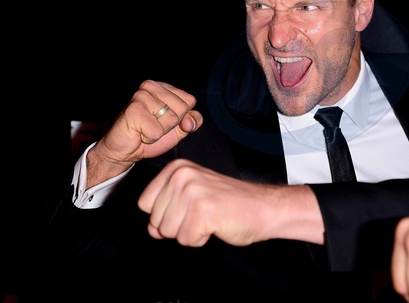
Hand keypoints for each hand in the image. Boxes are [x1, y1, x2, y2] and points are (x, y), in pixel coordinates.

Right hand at [86, 80, 202, 186]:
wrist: (125, 150)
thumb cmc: (150, 134)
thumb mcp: (178, 128)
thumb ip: (193, 121)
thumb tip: (189, 122)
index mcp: (163, 87)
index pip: (190, 101)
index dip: (182, 117)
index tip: (165, 121)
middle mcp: (151, 86)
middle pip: (182, 109)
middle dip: (170, 125)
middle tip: (153, 125)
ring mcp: (141, 96)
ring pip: (171, 120)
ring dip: (160, 132)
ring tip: (145, 128)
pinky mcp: (134, 110)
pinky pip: (157, 131)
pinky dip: (150, 137)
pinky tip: (139, 133)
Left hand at [138, 158, 325, 246]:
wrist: (263, 208)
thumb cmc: (231, 203)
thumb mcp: (192, 196)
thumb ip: (166, 209)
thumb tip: (152, 230)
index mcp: (177, 168)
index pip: (145, 204)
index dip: (165, 214)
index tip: (188, 208)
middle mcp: (182, 176)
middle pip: (155, 220)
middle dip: (177, 225)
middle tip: (203, 214)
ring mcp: (192, 192)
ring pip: (168, 232)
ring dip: (189, 233)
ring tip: (209, 218)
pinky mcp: (202, 211)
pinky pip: (186, 240)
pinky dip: (200, 239)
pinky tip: (215, 225)